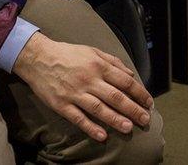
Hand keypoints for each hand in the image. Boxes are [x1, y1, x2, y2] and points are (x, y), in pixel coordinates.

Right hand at [13, 32, 153, 141]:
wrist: (39, 58)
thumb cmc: (68, 54)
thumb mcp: (93, 51)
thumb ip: (113, 62)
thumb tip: (130, 75)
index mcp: (99, 66)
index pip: (125, 82)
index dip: (139, 93)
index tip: (148, 102)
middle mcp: (89, 80)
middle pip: (116, 97)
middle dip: (133, 109)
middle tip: (145, 119)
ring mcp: (75, 93)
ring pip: (99, 108)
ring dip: (115, 119)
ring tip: (128, 127)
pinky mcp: (62, 104)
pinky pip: (78, 118)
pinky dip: (90, 127)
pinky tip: (102, 136)